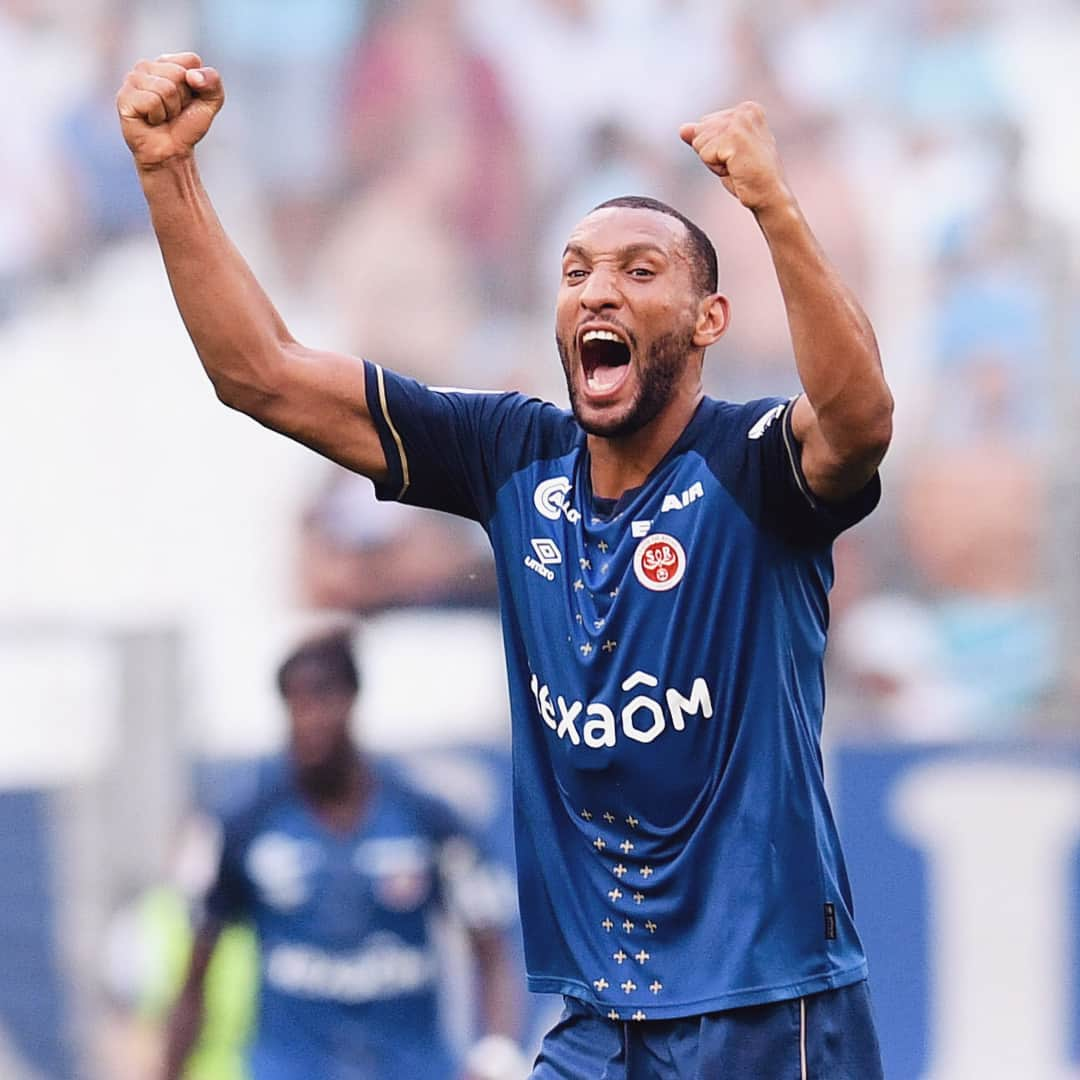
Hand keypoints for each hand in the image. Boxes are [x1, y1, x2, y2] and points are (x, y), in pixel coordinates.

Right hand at [116, 52, 223, 170]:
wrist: (172, 152)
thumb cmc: (187, 126)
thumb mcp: (210, 102)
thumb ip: (213, 81)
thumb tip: (192, 76)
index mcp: (166, 62)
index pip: (191, 60)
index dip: (197, 85)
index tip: (188, 100)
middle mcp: (146, 66)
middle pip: (178, 74)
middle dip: (183, 99)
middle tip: (174, 112)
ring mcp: (132, 79)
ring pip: (166, 88)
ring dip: (170, 109)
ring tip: (163, 116)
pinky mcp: (124, 96)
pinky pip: (152, 101)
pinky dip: (158, 116)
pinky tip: (151, 120)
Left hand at [679, 102, 791, 213]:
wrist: (770, 196)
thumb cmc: (750, 178)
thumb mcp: (724, 153)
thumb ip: (704, 137)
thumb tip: (682, 128)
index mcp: (747, 109)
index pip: (704, 125)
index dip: (714, 149)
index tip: (736, 158)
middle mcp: (745, 110)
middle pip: (699, 132)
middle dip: (712, 154)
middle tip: (737, 164)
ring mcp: (740, 122)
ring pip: (700, 142)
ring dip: (714, 162)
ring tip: (737, 167)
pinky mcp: (734, 136)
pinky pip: (705, 154)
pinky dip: (716, 168)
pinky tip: (736, 170)